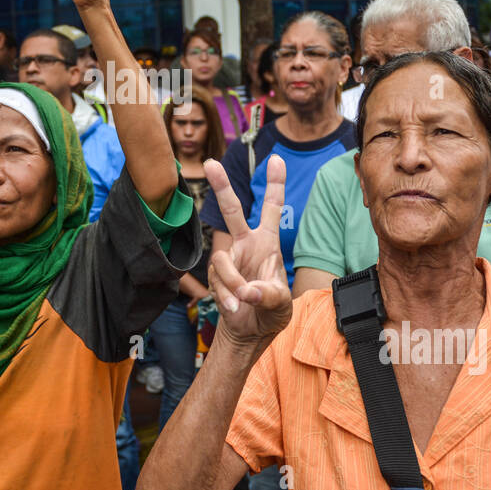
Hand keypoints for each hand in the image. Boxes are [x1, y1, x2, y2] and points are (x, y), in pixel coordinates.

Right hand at [205, 155, 291, 344]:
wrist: (249, 331)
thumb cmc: (271, 312)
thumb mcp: (281, 304)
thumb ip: (268, 295)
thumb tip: (247, 291)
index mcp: (267, 243)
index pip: (271, 209)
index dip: (274, 184)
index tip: (277, 158)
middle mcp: (246, 245)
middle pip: (232, 210)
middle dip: (221, 186)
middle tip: (209, 163)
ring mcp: (229, 260)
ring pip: (222, 260)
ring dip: (232, 283)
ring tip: (243, 301)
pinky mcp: (215, 276)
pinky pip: (216, 280)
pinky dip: (226, 297)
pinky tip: (234, 308)